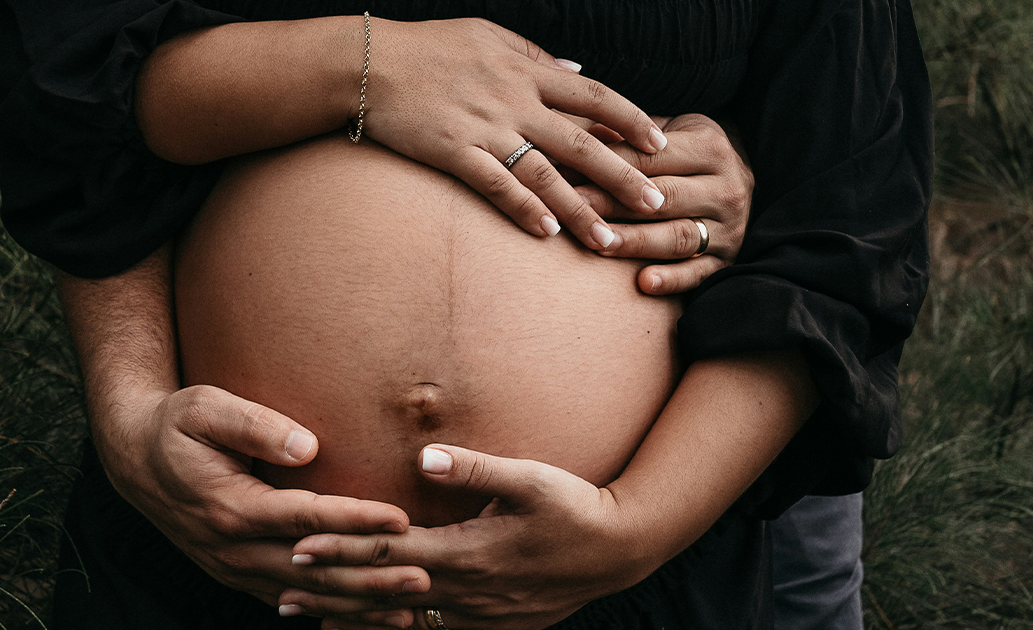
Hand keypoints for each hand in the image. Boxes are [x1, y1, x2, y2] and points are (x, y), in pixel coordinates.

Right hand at [98, 384, 428, 606]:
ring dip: (359, 603)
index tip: (401, 518)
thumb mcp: (203, 409)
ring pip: (306, 595)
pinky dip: (333, 612)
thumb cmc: (176, 426)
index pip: (305, 517)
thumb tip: (309, 446)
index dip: (355, 519)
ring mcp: (234, 569)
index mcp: (230, 506)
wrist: (135, 461)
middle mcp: (233, 548)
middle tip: (424, 574)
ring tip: (410, 607)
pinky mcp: (240, 576)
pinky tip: (370, 617)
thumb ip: (254, 424)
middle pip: (314, 568)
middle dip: (371, 574)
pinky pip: (292, 601)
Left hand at [278, 445, 651, 629]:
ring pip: (404, 619)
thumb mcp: (530, 479)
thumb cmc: (574, 507)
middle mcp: (467, 590)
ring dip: (354, 616)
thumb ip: (474, 469)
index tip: (298, 544)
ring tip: (310, 618)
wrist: (618, 551)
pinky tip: (373, 629)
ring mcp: (480, 613)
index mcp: (468, 552)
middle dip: (331, 590)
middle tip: (280, 590)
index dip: (341, 549)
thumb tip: (423, 457)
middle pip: (385, 592)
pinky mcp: (494, 622)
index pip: (389, 552)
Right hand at [367, 18, 667, 251]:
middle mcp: (515, 101)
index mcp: (527, 71)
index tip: (661, 146)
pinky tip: (546, 233)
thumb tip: (576, 71)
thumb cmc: (430, 47)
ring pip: (545, 174)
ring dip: (580, 210)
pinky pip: (496, 185)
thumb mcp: (489, 36)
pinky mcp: (454, 152)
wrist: (371, 63)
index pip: (595, 97)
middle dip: (623, 176)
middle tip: (657, 206)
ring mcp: (485, 129)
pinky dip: (523, 209)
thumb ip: (535, 55)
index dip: (632, 121)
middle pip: (582, 143)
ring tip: (608, 241)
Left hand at [573, 114, 753, 294]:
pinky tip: (643, 283)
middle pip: (664, 198)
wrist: (738, 178)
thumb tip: (581, 136)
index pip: (652, 158)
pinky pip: (700, 273)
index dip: (607, 165)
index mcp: (712, 147)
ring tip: (600, 245)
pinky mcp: (728, 260)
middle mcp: (727, 187)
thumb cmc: (686, 153)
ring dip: (637, 242)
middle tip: (574, 209)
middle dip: (614, 204)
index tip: (566, 174)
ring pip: (679, 236)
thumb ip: (628, 136)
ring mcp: (730, 227)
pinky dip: (672, 280)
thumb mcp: (667, 132)